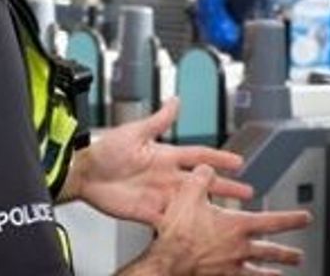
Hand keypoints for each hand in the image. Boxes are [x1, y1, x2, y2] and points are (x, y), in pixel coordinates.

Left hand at [61, 98, 253, 224]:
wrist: (83, 175)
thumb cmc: (103, 151)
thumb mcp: (134, 131)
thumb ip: (158, 120)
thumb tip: (175, 100)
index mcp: (165, 156)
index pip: (200, 156)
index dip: (219, 158)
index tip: (238, 161)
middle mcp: (166, 176)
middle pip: (203, 183)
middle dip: (226, 187)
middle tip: (246, 191)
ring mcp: (160, 196)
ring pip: (193, 203)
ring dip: (212, 208)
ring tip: (230, 214)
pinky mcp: (148, 213)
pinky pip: (172, 221)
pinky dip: (186, 225)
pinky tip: (200, 230)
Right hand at [127, 165, 311, 275]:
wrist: (166, 262)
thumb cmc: (177, 231)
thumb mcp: (188, 195)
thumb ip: (201, 178)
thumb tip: (207, 168)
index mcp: (237, 226)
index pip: (273, 221)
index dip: (292, 219)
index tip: (306, 218)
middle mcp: (239, 248)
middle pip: (271, 251)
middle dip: (287, 253)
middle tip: (299, 255)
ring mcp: (231, 267)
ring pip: (258, 272)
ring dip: (272, 273)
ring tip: (280, 274)